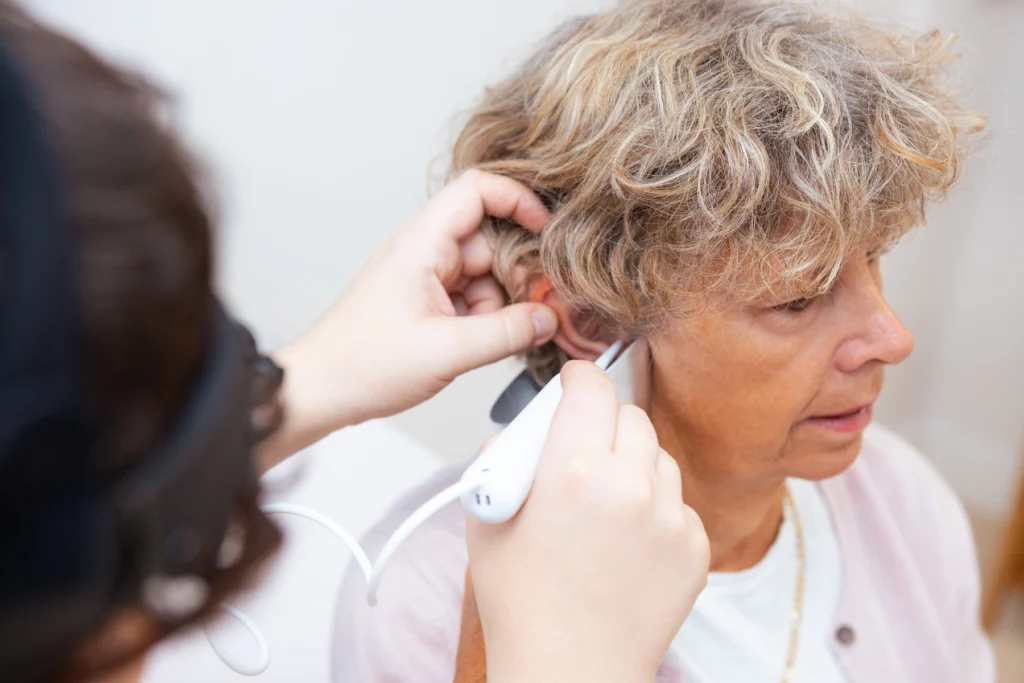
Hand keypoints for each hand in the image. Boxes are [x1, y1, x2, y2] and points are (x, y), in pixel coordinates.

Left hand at [260, 171, 557, 467]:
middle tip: (537, 311)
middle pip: (491, 241)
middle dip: (518, 276)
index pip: (477, 190)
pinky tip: (487, 344)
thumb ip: (506, 333)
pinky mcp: (427, 303)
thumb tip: (547, 319)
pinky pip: (472, 298)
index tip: (547, 228)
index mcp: (421, 245)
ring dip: (502, 304)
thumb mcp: (446, 352)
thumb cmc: (361, 365)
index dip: (518, 200)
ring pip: (486, 275)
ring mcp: (425, 278)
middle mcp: (424, 253)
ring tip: (501, 338)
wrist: (320, 391)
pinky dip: (487, 319)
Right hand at [465, 362, 709, 682]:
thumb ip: (504, 457)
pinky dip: (655, 508)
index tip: (576, 382)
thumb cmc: (523, 604)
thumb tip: (525, 428)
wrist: (569, 668)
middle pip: (630, 416)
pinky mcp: (694, 546)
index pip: (591, 388)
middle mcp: (629, 485)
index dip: (580, 378)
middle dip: (604, 424)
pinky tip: (625, 541)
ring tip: (603, 505)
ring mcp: (669, 517)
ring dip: (633, 464)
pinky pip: (677, 501)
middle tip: (582, 452)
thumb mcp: (486, 516)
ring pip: (658, 456)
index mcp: (572, 470)